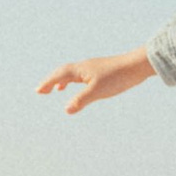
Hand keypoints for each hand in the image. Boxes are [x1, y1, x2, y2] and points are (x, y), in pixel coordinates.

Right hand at [36, 48, 154, 114]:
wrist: (137, 66)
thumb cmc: (118, 77)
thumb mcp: (98, 91)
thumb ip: (81, 100)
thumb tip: (67, 110)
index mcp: (80, 70)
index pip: (59, 75)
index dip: (47, 82)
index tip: (38, 91)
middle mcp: (84, 67)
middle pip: (63, 72)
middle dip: (51, 81)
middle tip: (41, 91)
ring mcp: (93, 68)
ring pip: (73, 74)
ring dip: (62, 81)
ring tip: (57, 90)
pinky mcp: (101, 71)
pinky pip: (83, 76)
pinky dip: (76, 82)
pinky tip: (82, 88)